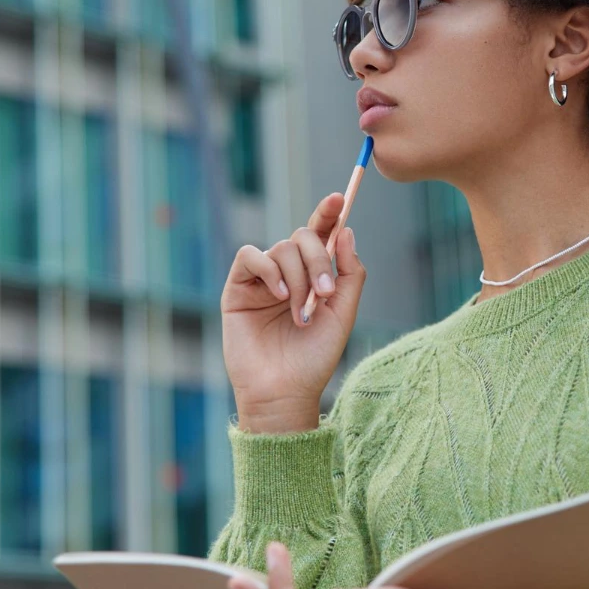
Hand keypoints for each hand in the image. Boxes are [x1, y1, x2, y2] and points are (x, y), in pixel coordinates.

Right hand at [221, 194, 365, 428]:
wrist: (285, 390)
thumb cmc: (315, 358)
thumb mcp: (343, 314)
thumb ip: (350, 273)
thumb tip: (346, 230)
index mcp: (314, 275)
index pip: (321, 234)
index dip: (328, 212)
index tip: (340, 198)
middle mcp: (288, 272)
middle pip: (302, 237)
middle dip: (318, 258)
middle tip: (324, 292)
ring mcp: (262, 279)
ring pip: (281, 248)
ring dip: (297, 278)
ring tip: (300, 311)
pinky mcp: (238, 288)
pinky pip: (250, 256)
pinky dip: (268, 270)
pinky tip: (278, 296)